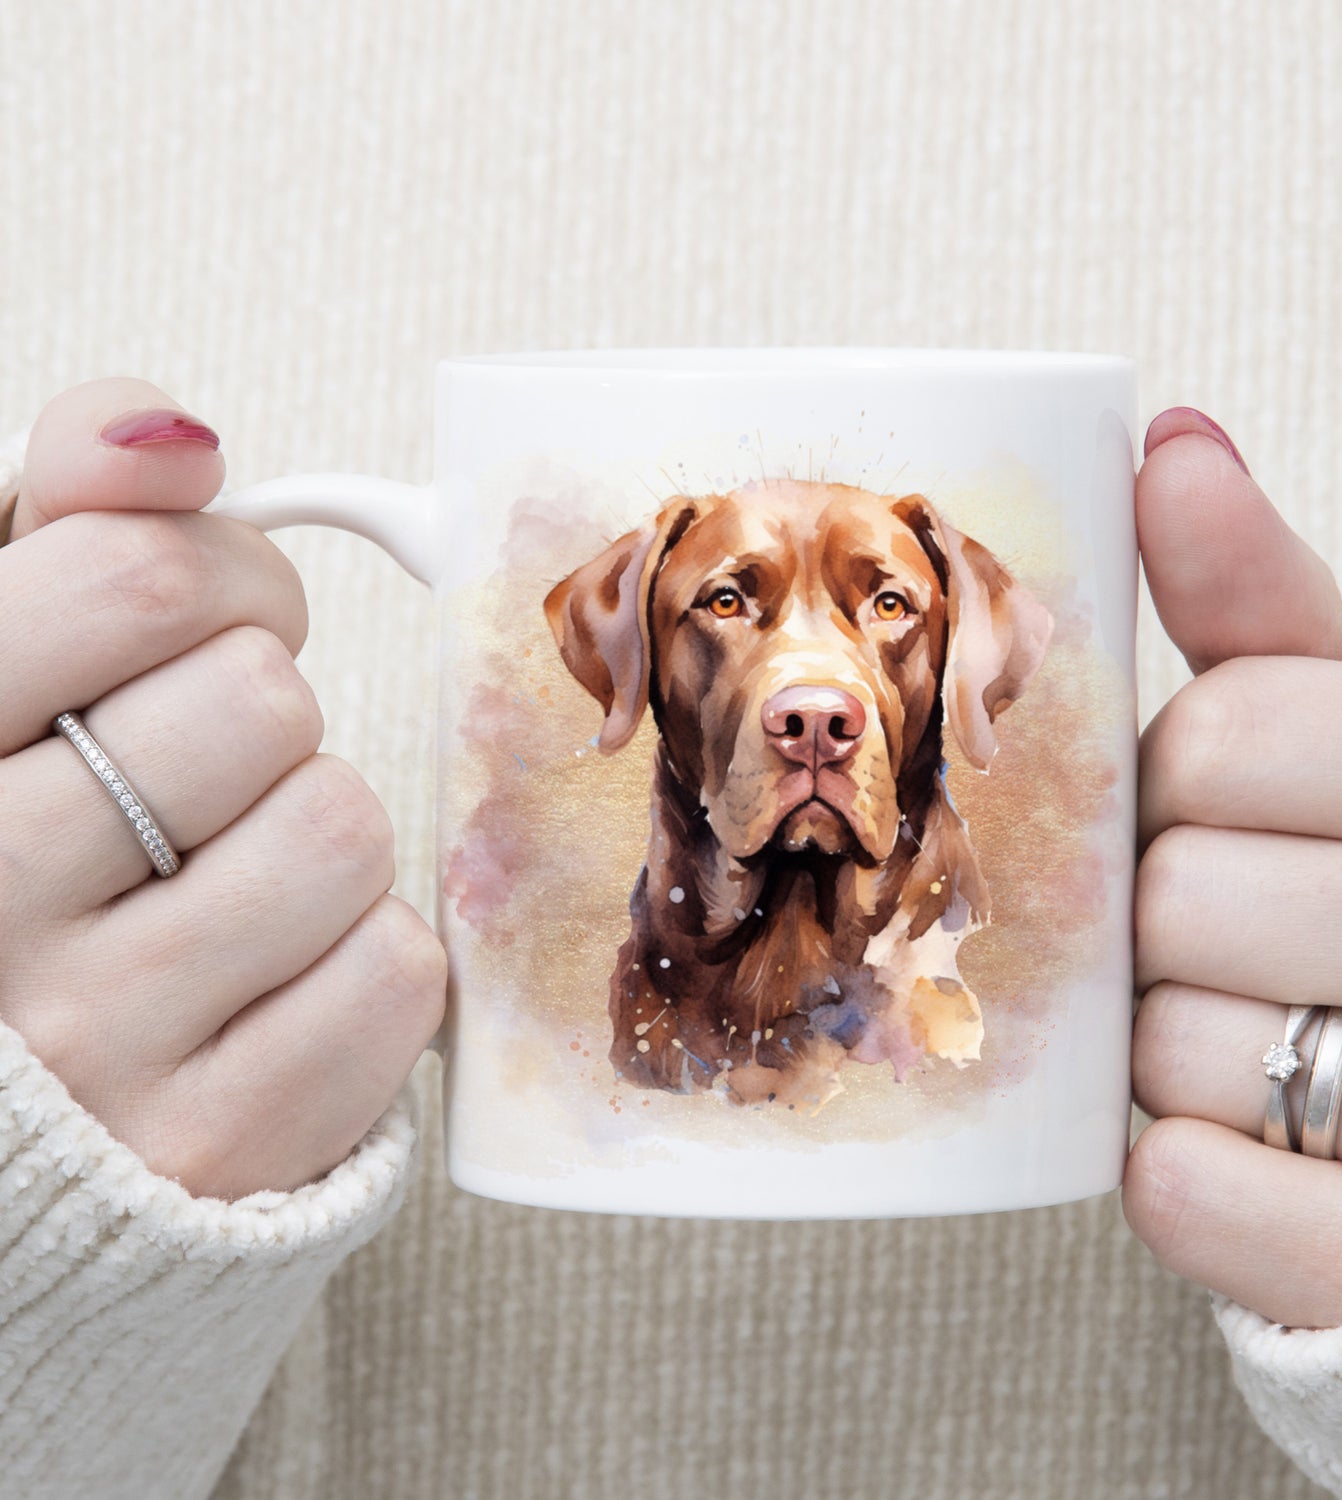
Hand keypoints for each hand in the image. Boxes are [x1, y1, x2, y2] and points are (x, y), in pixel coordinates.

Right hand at [0, 378, 444, 1199]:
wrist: (35, 1115)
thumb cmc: (33, 847)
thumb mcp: (6, 669)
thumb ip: (70, 523)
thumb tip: (173, 433)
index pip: (136, 580)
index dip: (221, 575)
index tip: (209, 620)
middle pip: (260, 701)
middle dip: (263, 712)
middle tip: (211, 769)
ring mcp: (97, 1046)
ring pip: (341, 827)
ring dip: (314, 833)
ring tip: (229, 881)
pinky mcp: (221, 1144)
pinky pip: (395, 971)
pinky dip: (362, 958)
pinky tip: (269, 983)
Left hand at [1123, 407, 1341, 1329]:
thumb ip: (1264, 601)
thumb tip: (1170, 442)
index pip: (1228, 735)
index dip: (1184, 780)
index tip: (1231, 810)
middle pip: (1176, 896)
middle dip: (1169, 918)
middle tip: (1246, 940)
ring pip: (1170, 1048)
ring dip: (1175, 1049)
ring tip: (1271, 1039)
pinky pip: (1188, 1191)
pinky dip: (1186, 1175)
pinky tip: (1257, 1146)